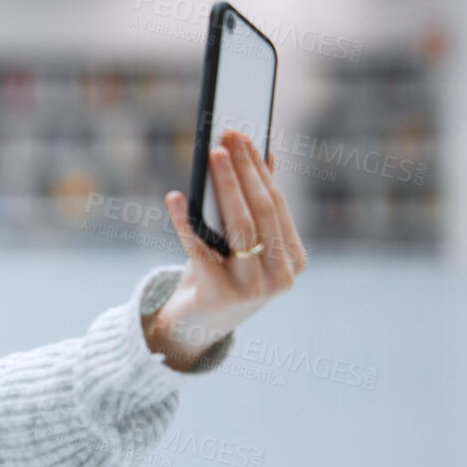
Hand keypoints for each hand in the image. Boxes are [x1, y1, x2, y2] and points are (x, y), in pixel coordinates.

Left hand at [149, 131, 307, 367]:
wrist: (193, 328)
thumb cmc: (217, 276)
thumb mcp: (239, 244)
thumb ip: (252, 206)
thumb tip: (262, 154)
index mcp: (293, 260)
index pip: (276, 203)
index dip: (258, 168)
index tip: (243, 137)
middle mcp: (281, 276)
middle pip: (261, 211)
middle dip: (243, 170)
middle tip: (226, 138)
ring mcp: (255, 288)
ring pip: (240, 226)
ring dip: (225, 185)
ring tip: (211, 154)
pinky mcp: (222, 295)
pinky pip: (201, 249)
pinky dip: (185, 221)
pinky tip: (174, 198)